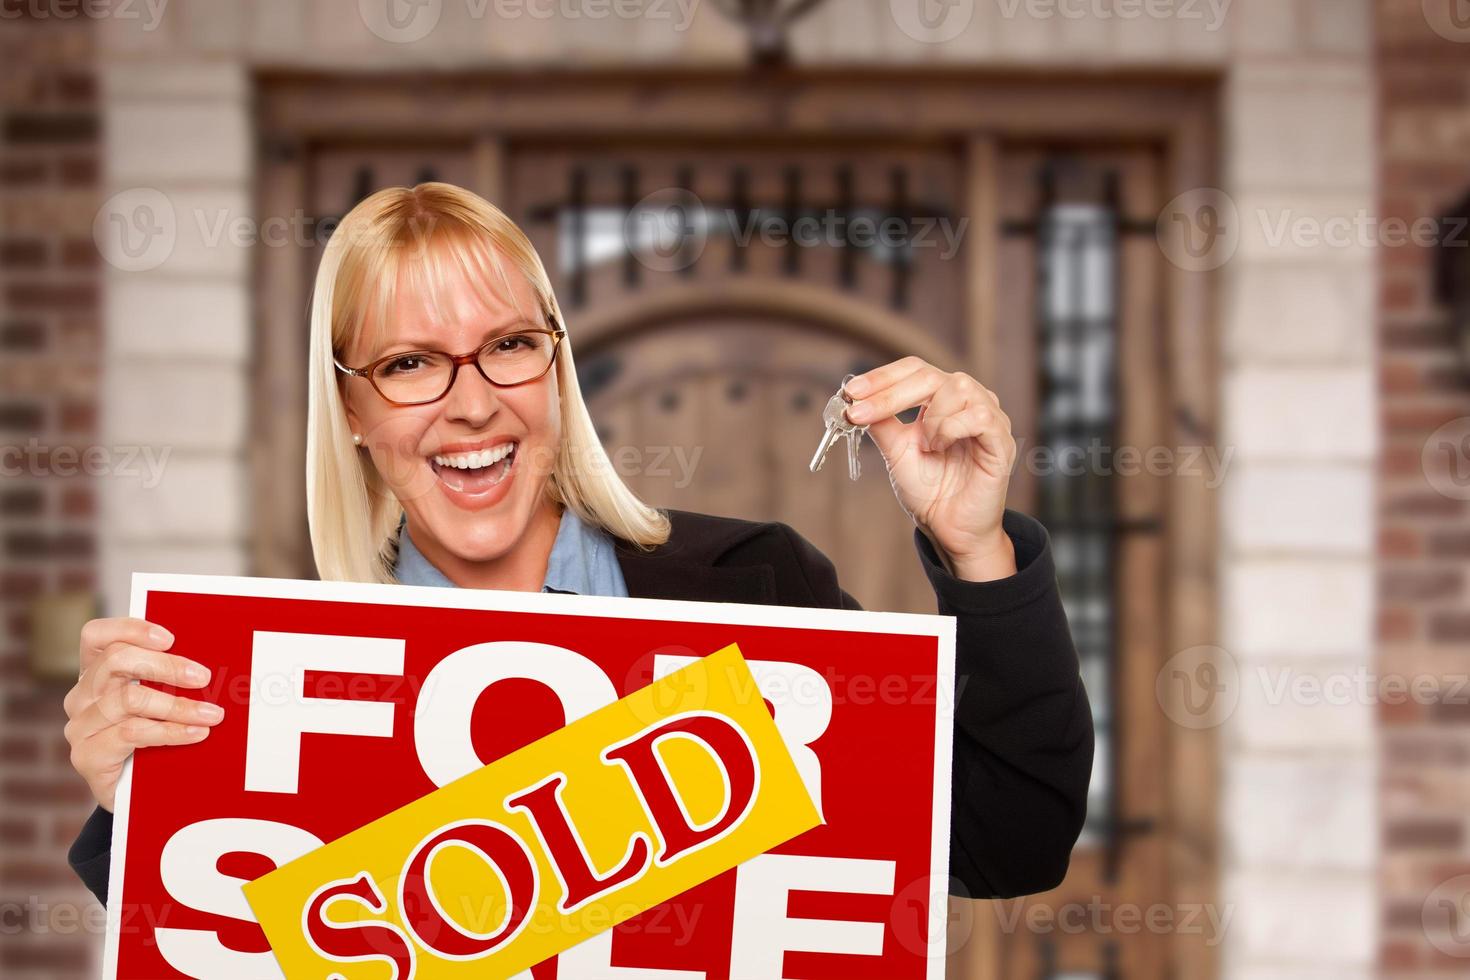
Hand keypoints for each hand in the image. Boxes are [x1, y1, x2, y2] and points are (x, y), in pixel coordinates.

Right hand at [63, 617, 220, 811]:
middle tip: (203, 676)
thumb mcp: (160, 702)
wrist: (136, 796)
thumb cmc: (152, 739)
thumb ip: (169, 680)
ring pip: (130, 700)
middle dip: (166, 666)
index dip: (130, 629)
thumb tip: (212, 662)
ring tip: (212, 714)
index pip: (97, 636)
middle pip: (116, 661)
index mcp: (96, 673)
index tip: (170, 637)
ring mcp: (81, 726)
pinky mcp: (87, 756)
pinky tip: (195, 733)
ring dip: (178, 706)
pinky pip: (132, 733)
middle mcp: (81, 696)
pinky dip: (170, 731)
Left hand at [844, 357, 1017, 581]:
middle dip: (890, 393)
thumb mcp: (895, 451)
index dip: (882, 377)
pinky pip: (979, 415)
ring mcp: (988, 416)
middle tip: (861, 412)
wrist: (948, 526)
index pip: (914, 370)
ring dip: (929, 418)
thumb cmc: (928, 488)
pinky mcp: (1000, 439)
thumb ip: (881, 423)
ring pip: (958, 388)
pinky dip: (951, 428)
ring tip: (924, 446)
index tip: (851, 391)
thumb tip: (856, 398)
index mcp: (942, 398)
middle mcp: (967, 400)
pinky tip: (940, 447)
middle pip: (930, 375)